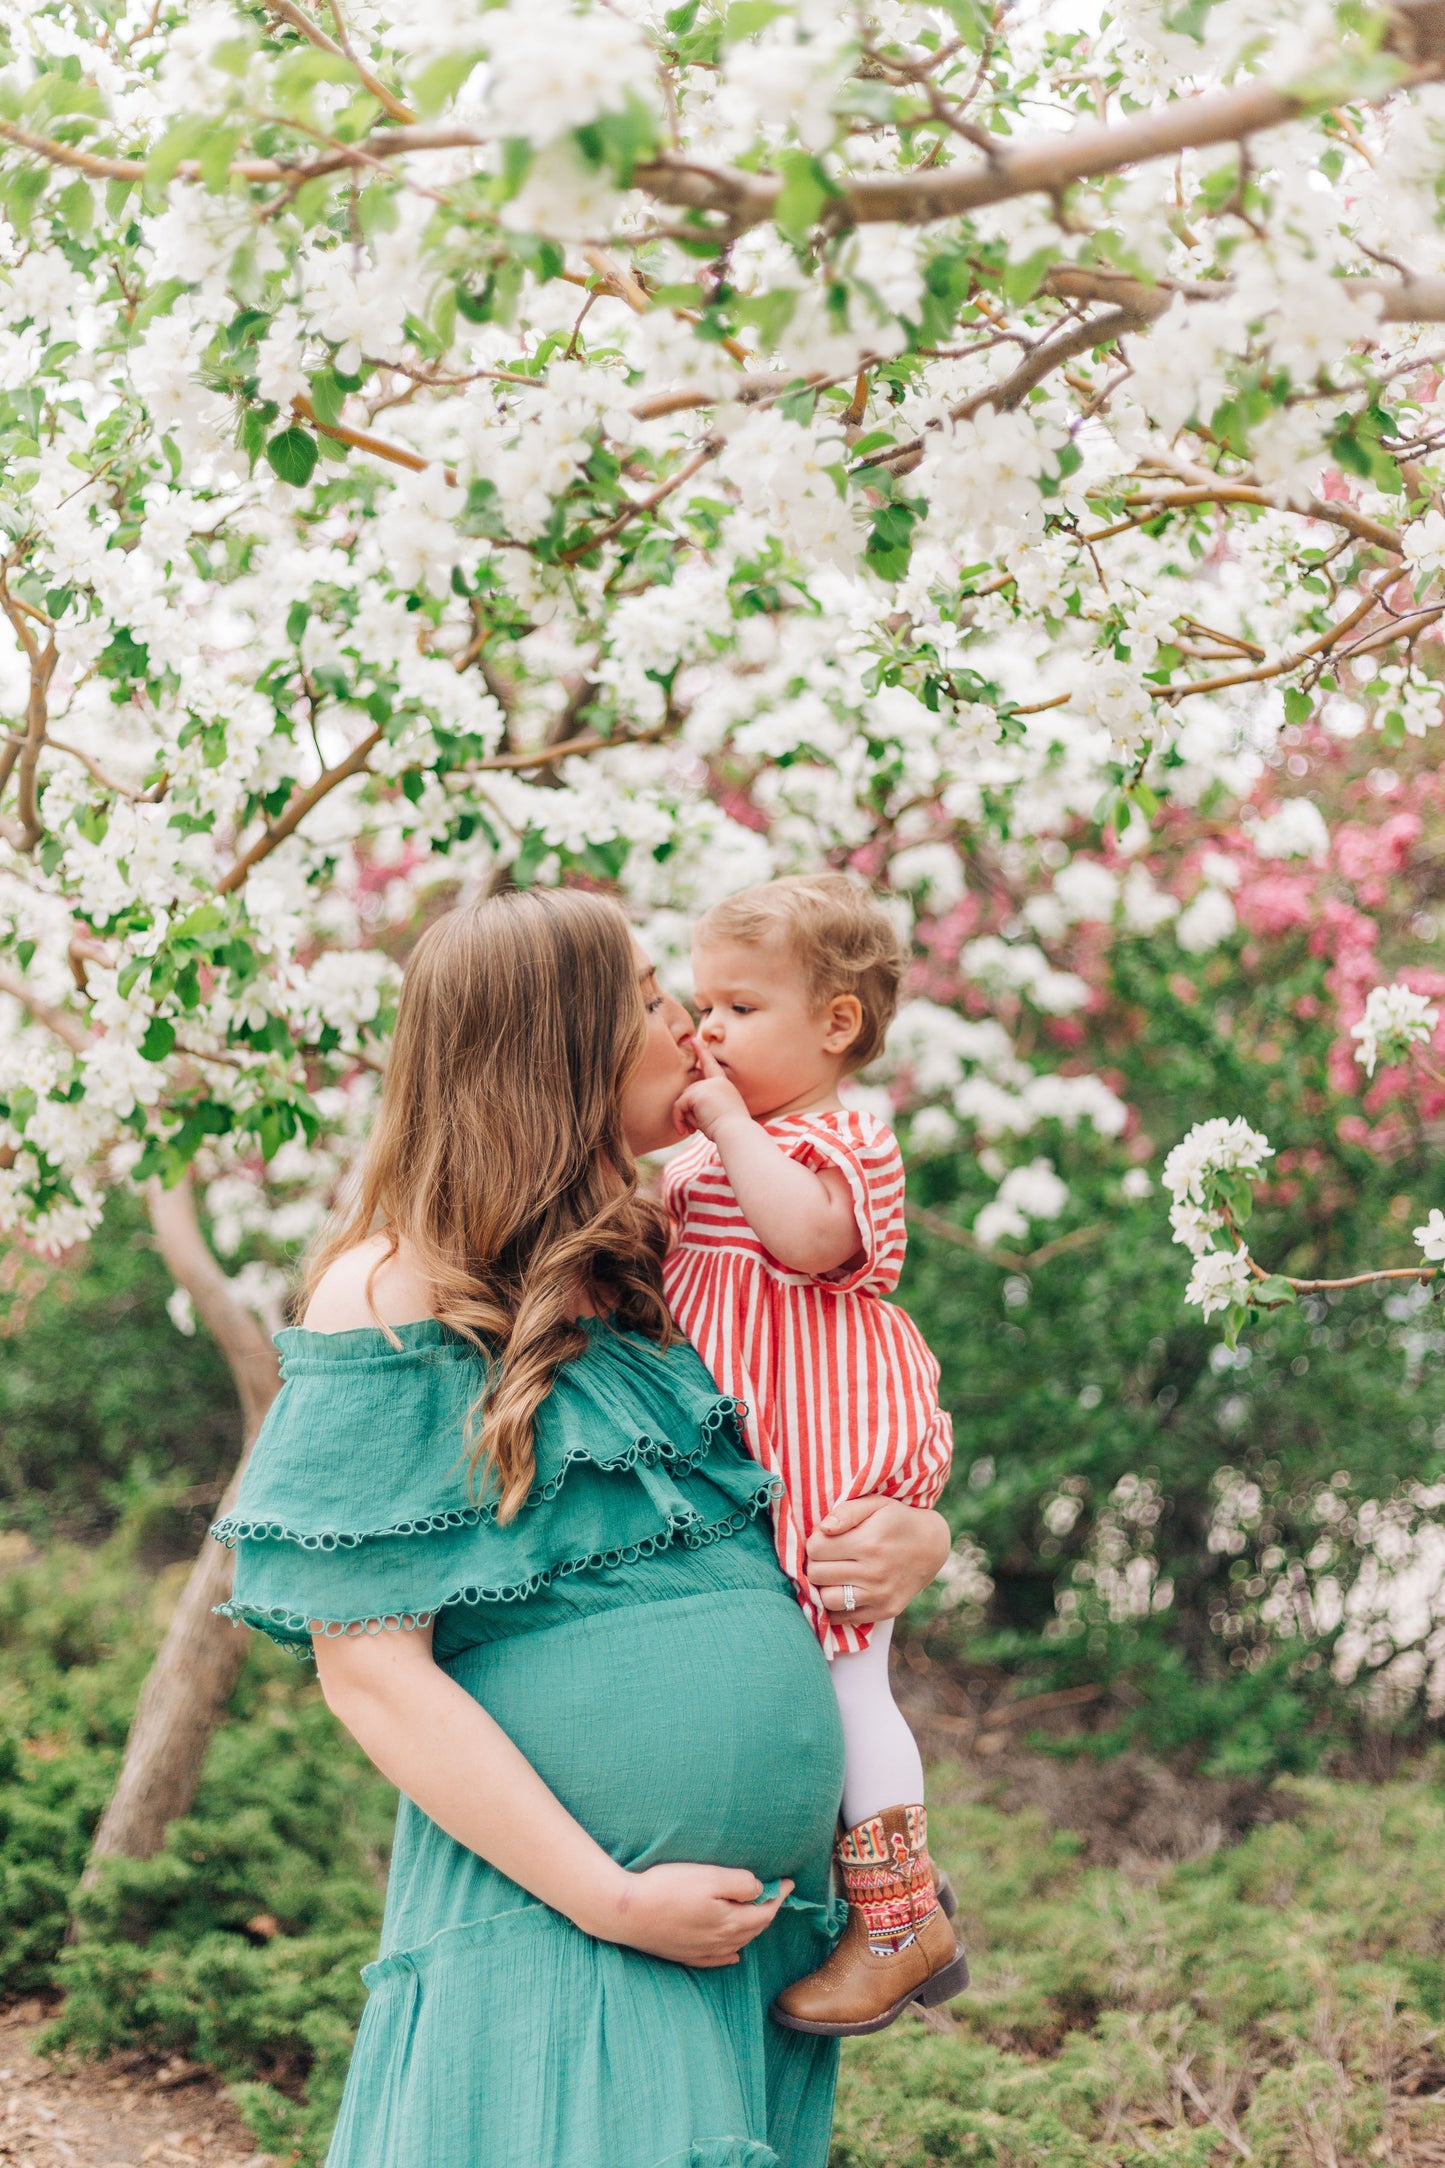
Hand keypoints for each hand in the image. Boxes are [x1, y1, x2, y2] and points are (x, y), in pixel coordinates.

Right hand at [588, 1861, 793, 1966]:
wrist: (627, 1912)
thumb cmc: (668, 1888)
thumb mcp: (710, 1876)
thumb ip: (740, 1884)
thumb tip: (760, 1890)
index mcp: (730, 1921)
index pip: (765, 1911)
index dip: (779, 1896)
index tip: (789, 1882)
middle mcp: (720, 1942)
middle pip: (754, 1929)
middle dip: (769, 1912)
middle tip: (776, 1894)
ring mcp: (702, 1951)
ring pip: (737, 1944)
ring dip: (752, 1930)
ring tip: (757, 1914)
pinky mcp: (684, 1954)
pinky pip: (716, 1960)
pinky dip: (730, 1955)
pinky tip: (733, 1954)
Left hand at [673, 1045, 753, 1141]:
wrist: (736, 1132)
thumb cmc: (729, 1130)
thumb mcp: (719, 1112)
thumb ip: (704, 1103)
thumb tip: (685, 1103)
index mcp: (724, 1085)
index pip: (711, 1066)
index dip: (703, 1052)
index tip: (696, 1040)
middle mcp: (717, 1082)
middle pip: (690, 1093)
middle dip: (688, 1112)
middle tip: (694, 1129)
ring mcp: (707, 1085)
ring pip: (683, 1100)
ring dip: (686, 1118)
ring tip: (695, 1130)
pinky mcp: (698, 1093)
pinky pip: (679, 1105)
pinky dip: (679, 1119)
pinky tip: (687, 1130)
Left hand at [805, 1496, 950, 1625]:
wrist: (931, 1546)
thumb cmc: (896, 1520)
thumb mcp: (875, 1504)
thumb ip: (846, 1512)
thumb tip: (822, 1529)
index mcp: (868, 1542)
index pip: (815, 1549)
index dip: (814, 1542)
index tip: (824, 1539)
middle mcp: (874, 1572)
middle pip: (817, 1575)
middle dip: (815, 1563)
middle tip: (827, 1557)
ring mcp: (880, 1595)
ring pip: (827, 1600)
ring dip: (823, 1587)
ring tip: (833, 1574)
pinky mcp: (885, 1611)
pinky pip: (844, 1618)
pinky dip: (836, 1607)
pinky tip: (842, 1590)